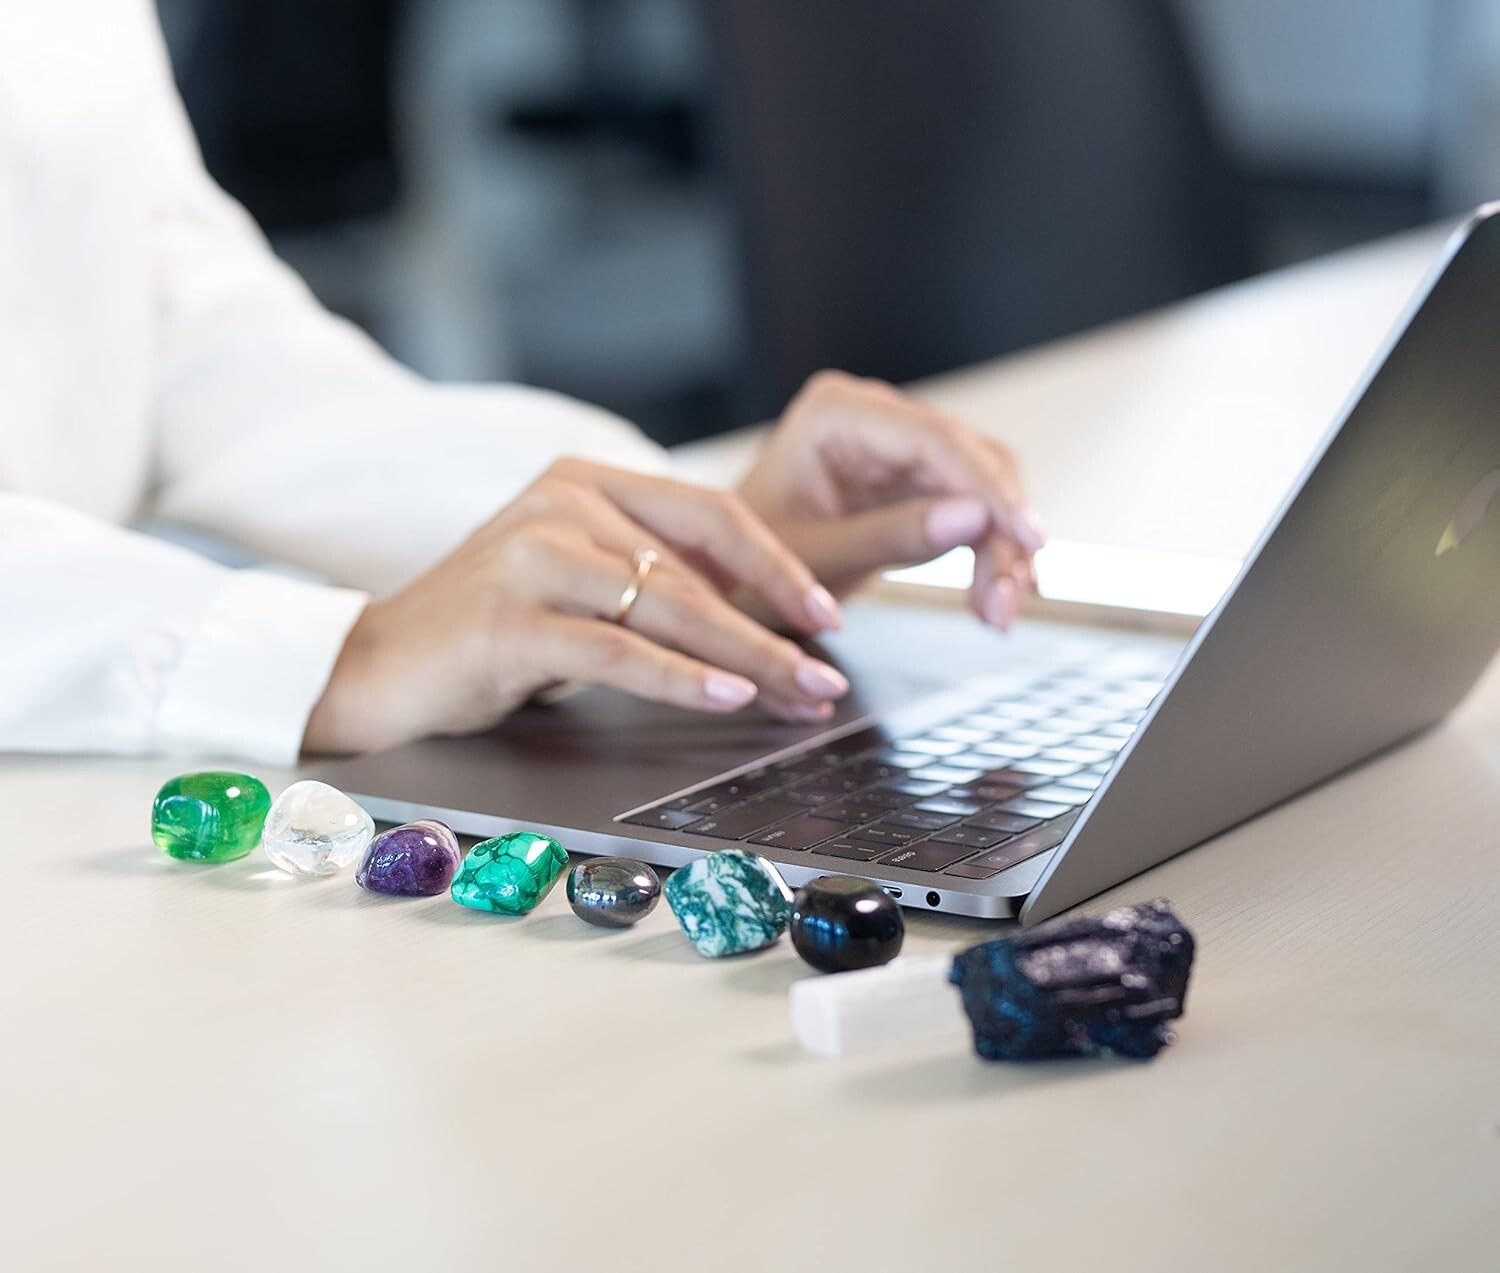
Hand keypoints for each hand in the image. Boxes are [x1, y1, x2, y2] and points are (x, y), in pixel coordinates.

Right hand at [303, 458, 850, 753]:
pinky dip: (681, 676)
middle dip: (774, 626)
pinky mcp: (508, 618)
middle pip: (698, 566)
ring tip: (798, 692)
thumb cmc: (494, 632)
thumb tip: (767, 619)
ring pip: (666, 604)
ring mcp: (530, 554)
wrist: (379, 666)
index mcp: (586, 481)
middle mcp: (561, 500)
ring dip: (746, 654)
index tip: (828, 615)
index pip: (708, 514)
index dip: (778, 564)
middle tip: (826, 675)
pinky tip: (728, 694)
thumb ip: (654, 580)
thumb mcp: (581, 585)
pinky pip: (617, 649)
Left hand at [737, 371, 1043, 628]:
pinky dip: (986, 554)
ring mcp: (895, 448)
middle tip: (1005, 603)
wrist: (722, 574)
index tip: (1028, 538)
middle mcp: (874, 417)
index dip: (991, 489)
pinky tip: (994, 597)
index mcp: (837, 414)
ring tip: (1000, 612)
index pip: (935, 440)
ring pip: (982, 486)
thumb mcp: (813, 559)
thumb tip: (977, 520)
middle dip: (999, 534)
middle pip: (970, 460)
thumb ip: (891, 538)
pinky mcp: (910, 482)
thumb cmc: (742, 562)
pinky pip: (969, 510)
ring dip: (1001, 550)